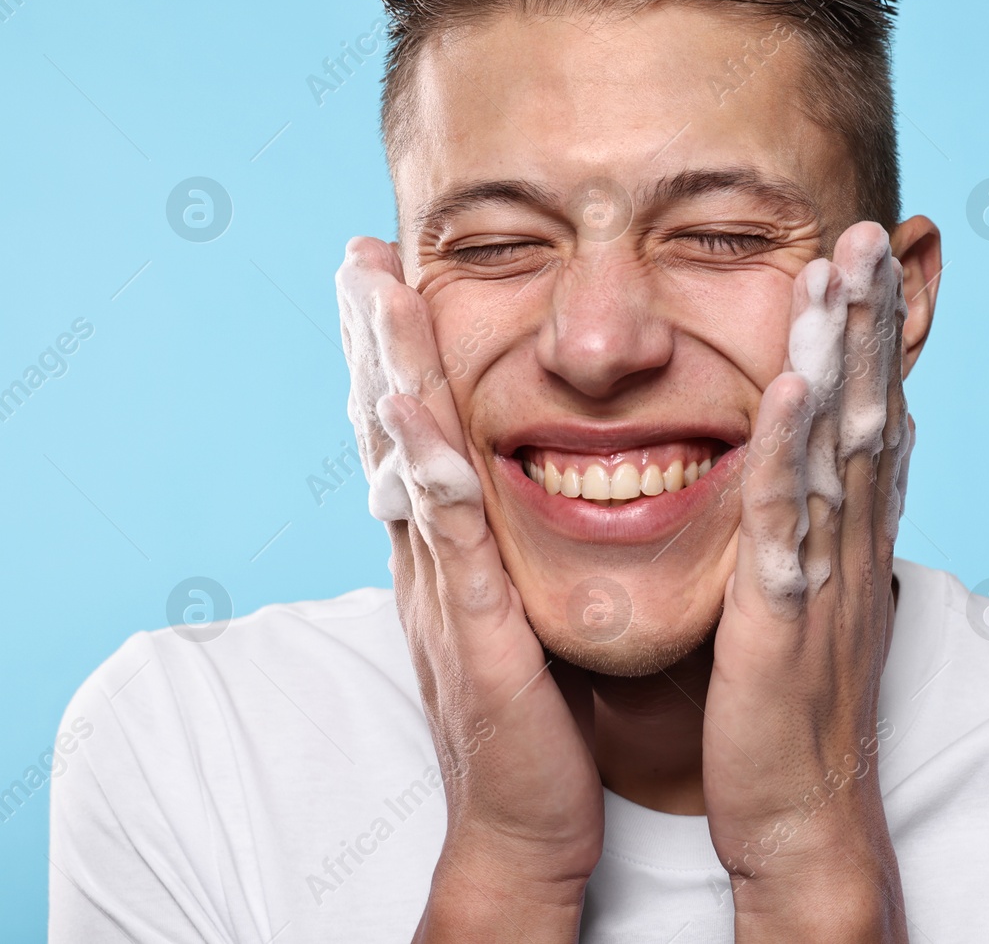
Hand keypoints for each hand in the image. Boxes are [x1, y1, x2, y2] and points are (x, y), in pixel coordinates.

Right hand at [336, 237, 602, 942]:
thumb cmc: (536, 719)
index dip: (397, 357)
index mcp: (448, 557)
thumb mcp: (516, 613)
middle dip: (375, 343)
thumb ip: (512, 551)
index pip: (414, 437)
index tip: (388, 275)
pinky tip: (414, 414)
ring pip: (410, 466)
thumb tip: (527, 488)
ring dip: (390, 376)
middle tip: (359, 255)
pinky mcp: (477, 637)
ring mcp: (444, 597)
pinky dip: (432, 474)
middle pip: (392, 435)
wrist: (527, 824)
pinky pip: (453, 543)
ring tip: (375, 293)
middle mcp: (431, 565)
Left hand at [702, 222, 912, 942]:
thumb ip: (813, 525)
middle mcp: (853, 539)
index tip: (861, 257)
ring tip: (837, 268)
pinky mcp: (784, 610)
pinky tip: (792, 385)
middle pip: (869, 406)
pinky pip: (789, 516)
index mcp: (853, 534)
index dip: (871, 334)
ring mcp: (826, 570)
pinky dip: (791, 448)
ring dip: (840, 351)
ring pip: (839, 442)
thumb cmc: (791, 704)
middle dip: (869, 316)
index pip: (872, 413)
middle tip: (866, 229)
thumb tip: (816, 468)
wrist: (802, 811)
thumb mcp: (811, 595)